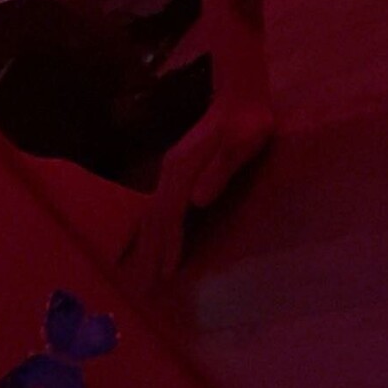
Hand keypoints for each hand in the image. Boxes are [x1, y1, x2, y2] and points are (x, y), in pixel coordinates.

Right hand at [117, 92, 274, 291]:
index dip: (168, 245)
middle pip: (153, 219)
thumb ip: (221, 169)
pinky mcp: (177, 172)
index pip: (170, 215)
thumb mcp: (243, 143)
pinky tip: (149, 243)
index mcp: (183, 169)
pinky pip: (158, 208)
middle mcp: (170, 171)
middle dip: (148, 253)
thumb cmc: (247, 122)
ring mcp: (170, 171)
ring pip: (151, 214)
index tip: (165, 275)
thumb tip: (196, 201)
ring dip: (145, 245)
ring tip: (140, 276)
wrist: (240, 97)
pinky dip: (151, 230)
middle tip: (142, 290)